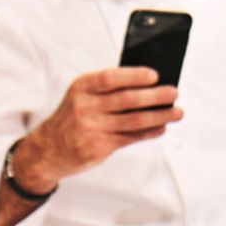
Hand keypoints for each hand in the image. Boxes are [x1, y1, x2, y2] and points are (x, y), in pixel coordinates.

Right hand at [16, 67, 181, 189]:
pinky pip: (131, 137)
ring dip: (160, 116)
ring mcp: (92, 128)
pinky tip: (162, 126)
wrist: (48, 149)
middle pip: (127, 99)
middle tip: (174, 92)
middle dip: (155, 96)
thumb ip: (108, 90)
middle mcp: (85, 107)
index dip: (134, 76)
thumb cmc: (72, 117)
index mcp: (82, 88)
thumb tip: (149, 85)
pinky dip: (150, 131)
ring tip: (177, 112)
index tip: (155, 75)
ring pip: (134, 120)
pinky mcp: (99, 147)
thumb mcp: (81, 96)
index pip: (111, 78)